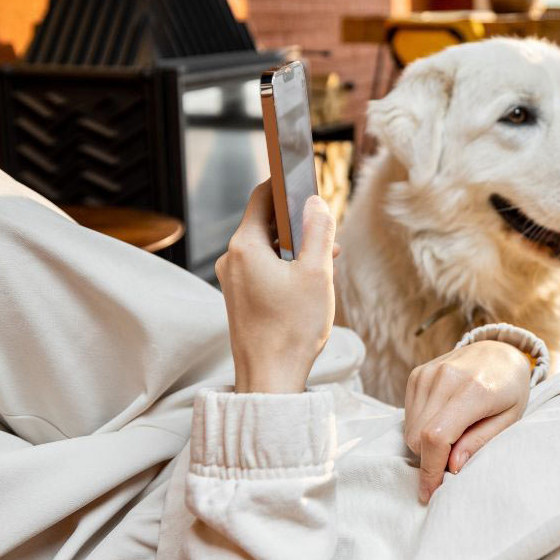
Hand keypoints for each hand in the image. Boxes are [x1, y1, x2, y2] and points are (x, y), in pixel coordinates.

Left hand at [215, 181, 339, 393]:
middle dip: (298, 221)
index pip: (262, 197)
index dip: (286, 185)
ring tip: (325, 258)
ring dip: (296, 246)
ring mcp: (233, 280)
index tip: (307, 181)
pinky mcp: (240, 298)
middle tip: (327, 228)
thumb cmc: (292, 328)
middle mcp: (232, 260)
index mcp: (245, 247)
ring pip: (267, 247)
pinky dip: (286, 265)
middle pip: (265, 222)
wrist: (270, 378)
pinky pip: (263, 268)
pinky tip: (309, 278)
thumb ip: (318, 231)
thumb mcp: (317, 273)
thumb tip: (316, 202)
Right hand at [403, 340, 531, 502]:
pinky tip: (444, 419)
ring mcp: (428, 374)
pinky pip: (408, 414)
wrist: (498, 351)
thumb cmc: (509, 389)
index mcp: (473, 390)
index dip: (430, 470)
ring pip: (409, 428)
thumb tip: (452, 466)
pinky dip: (421, 425)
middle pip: (418, 436)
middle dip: (430, 458)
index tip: (429, 492)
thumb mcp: (509, 419)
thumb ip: (480, 442)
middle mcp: (445, 378)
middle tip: (454, 457)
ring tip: (454, 434)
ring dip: (425, 442)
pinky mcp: (418, 374)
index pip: (436, 437)